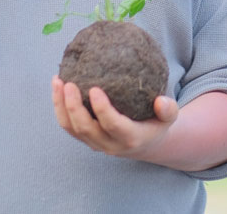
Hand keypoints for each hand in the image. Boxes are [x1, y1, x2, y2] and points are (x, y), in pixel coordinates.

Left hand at [51, 77, 178, 159]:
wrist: (145, 144)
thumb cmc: (156, 124)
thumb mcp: (169, 118)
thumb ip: (168, 110)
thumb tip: (161, 101)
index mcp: (130, 138)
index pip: (112, 125)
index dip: (101, 109)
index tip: (94, 89)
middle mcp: (109, 144)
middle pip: (85, 129)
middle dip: (73, 107)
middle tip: (69, 83)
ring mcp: (95, 143)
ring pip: (71, 128)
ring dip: (61, 105)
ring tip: (58, 81)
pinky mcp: (85, 138)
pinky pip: (68, 126)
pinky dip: (59, 107)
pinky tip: (58, 86)